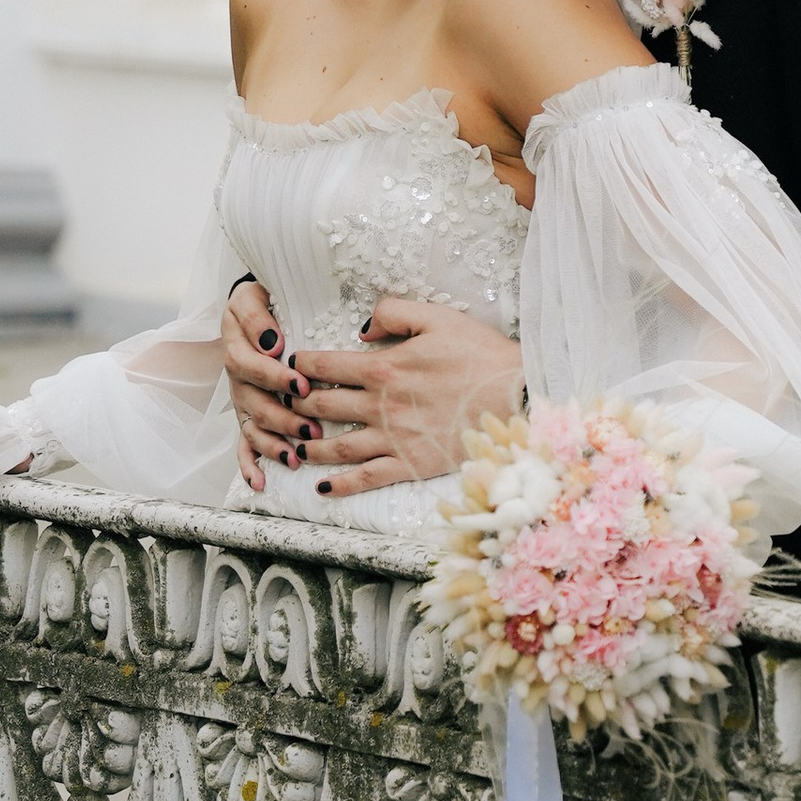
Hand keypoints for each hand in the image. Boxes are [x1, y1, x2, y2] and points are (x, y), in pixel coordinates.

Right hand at [222, 276, 298, 493]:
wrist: (253, 308)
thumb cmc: (262, 301)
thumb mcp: (253, 296)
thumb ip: (256, 315)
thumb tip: (271, 343)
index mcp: (237, 347)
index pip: (252, 365)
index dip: (275, 376)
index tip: (302, 383)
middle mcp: (237, 379)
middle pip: (254, 404)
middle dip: (284, 418)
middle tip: (311, 429)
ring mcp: (242, 400)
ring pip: (253, 428)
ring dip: (273, 445)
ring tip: (296, 457)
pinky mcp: (246, 415)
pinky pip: (243, 444)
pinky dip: (249, 466)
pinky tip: (261, 483)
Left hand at [287, 299, 522, 495]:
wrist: (517, 395)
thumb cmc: (480, 353)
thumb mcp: (437, 317)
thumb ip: (393, 313)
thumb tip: (362, 328)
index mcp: (383, 367)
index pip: (324, 366)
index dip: (300, 366)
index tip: (290, 367)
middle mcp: (381, 406)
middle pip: (321, 407)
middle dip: (295, 406)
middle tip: (283, 406)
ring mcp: (394, 439)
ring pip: (337, 447)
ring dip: (308, 447)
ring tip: (293, 446)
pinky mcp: (411, 464)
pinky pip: (367, 478)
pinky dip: (341, 485)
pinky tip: (322, 487)